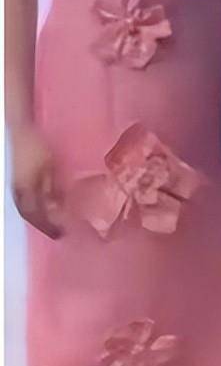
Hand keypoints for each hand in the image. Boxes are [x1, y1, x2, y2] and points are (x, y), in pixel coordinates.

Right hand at [9, 123, 63, 238]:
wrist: (18, 131)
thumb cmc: (35, 146)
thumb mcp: (48, 167)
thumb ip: (51, 187)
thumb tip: (57, 207)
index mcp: (25, 190)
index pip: (35, 215)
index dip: (47, 226)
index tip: (60, 233)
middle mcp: (18, 191)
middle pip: (29, 214)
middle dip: (42, 224)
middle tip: (57, 231)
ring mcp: (15, 185)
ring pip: (25, 207)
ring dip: (38, 216)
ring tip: (51, 221)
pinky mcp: (17, 179)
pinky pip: (23, 199)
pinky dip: (33, 206)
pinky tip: (43, 204)